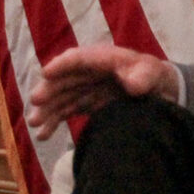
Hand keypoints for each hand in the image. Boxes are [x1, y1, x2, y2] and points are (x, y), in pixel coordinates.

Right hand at [28, 45, 178, 139]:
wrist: (158, 91)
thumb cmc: (153, 76)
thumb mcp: (153, 73)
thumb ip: (143, 77)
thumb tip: (133, 85)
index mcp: (104, 58)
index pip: (80, 58)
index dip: (63, 64)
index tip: (47, 72)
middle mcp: (89, 72)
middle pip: (65, 79)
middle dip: (50, 90)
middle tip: (36, 102)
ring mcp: (85, 88)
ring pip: (62, 97)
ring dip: (47, 109)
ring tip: (35, 124)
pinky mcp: (85, 103)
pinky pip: (66, 111)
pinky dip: (54, 121)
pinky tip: (44, 135)